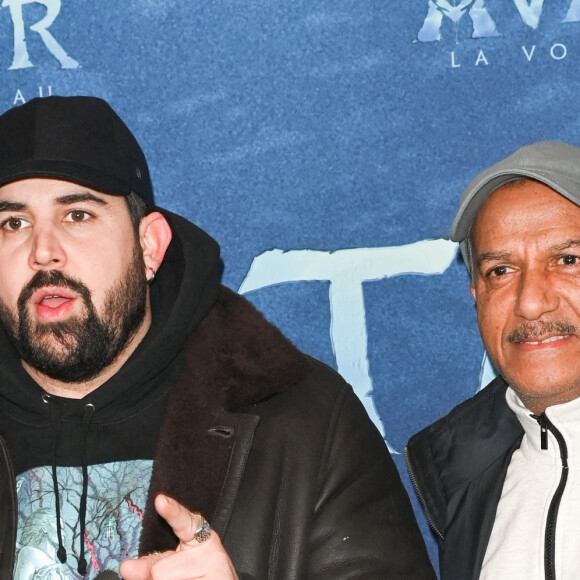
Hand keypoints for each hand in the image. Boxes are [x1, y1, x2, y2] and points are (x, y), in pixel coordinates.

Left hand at [120, 494, 238, 579]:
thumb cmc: (195, 574)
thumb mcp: (173, 565)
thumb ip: (150, 563)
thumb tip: (126, 567)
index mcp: (198, 534)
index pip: (183, 520)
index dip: (172, 511)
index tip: (160, 500)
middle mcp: (210, 546)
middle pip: (160, 570)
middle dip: (159, 578)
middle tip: (177, 576)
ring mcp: (214, 564)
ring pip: (164, 579)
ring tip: (188, 579)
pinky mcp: (218, 577)